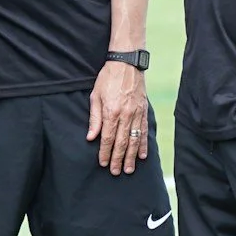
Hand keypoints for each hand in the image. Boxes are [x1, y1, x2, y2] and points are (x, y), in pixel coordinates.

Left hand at [87, 59, 150, 174]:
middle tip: (116, 172)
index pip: (107, 137)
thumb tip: (91, 137)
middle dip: (118, 159)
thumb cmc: (108, 78)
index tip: (103, 163)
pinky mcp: (144, 111)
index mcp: (111, 111)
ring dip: (132, 157)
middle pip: (122, 142)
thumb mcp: (95, 96)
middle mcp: (125, 114)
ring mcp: (136, 113)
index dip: (105, 152)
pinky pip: (144, 131)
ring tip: (129, 169)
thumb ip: (94, 118)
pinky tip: (143, 155)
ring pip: (134, 140)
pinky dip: (143, 144)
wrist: (127, 63)